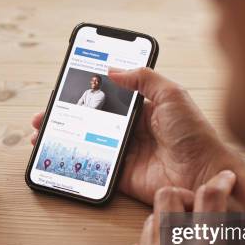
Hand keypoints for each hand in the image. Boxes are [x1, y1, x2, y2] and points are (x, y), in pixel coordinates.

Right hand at [30, 68, 238, 203]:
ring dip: (65, 138)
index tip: (64, 91)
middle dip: (67, 117)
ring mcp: (126, 152)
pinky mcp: (123, 175)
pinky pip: (96, 166)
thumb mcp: (172, 95)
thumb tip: (114, 70)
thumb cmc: (194, 134)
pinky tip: (59, 154)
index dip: (86, 94)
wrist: (202, 174)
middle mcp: (134, 130)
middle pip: (93, 121)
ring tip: (42, 134)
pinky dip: (76, 160)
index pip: (110, 98)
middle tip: (44, 116)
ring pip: (89, 142)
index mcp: (145, 108)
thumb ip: (144, 79)